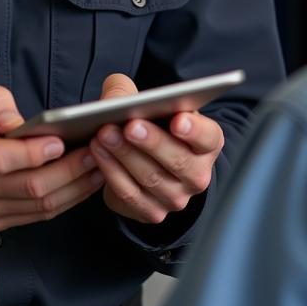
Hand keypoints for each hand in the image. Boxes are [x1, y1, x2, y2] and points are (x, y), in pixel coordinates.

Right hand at [0, 71, 102, 230]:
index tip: (62, 139)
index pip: (3, 158)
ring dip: (74, 187)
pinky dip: (66, 200)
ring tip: (99, 164)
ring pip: (39, 205)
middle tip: (97, 150)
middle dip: (70, 170)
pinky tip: (83, 182)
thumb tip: (15, 120)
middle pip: (30, 186)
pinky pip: (37, 215)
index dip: (36, 152)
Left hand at [89, 73, 223, 224]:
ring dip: (125, 155)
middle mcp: (198, 175)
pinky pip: (130, 194)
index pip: (208, 137)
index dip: (195, 129)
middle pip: (179, 161)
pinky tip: (97, 152)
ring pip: (151, 178)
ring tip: (104, 135)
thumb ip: (132, 93)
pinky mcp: (152, 212)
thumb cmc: (151, 124)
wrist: (145, 160)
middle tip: (129, 126)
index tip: (178, 119)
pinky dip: (111, 171)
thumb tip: (113, 101)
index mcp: (207, 143)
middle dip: (151, 142)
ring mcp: (176, 198)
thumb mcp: (146, 103)